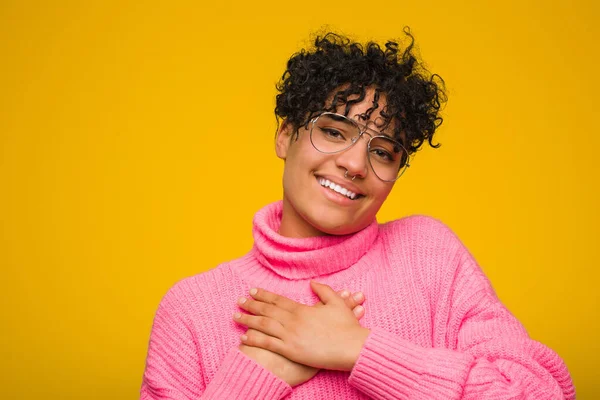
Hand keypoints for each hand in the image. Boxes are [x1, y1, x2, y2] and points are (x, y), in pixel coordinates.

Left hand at [235, 281, 370, 371]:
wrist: (351, 347)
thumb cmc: (346, 326)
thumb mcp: (336, 303)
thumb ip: (323, 291)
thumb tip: (312, 283)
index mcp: (302, 309)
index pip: (278, 300)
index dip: (264, 295)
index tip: (252, 291)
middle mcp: (293, 321)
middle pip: (267, 311)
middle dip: (251, 305)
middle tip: (239, 300)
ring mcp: (290, 336)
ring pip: (263, 325)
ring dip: (248, 320)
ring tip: (235, 316)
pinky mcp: (290, 350)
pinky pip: (268, 344)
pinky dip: (254, 340)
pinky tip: (243, 337)